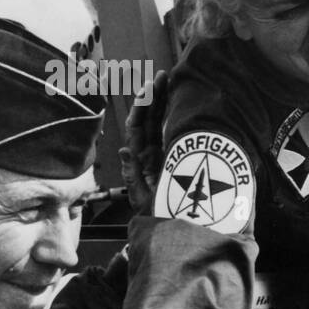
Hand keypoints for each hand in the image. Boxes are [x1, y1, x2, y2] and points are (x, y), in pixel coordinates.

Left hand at [119, 68, 168, 213]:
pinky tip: (179, 103)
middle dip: (154, 97)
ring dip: (164, 103)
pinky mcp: (181, 159)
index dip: (142, 106)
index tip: (149, 87)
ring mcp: (166, 156)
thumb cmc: (162, 218)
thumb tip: (124, 148)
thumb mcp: (143, 198)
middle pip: (150, 120)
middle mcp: (152, 155)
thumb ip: (133, 175)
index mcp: (142, 161)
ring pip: (162, 124)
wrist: (184, 231)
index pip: (138, 127)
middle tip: (163, 76)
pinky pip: (175, 134)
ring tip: (169, 82)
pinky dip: (176, 117)